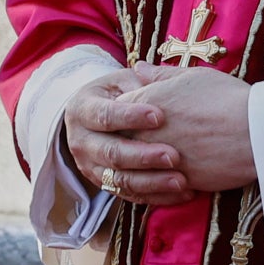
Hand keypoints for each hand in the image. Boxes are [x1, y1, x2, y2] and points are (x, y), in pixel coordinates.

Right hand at [63, 65, 192, 207]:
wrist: (97, 117)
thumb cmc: (118, 93)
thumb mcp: (122, 81)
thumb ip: (138, 80)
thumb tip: (145, 69)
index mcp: (82, 110)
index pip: (104, 116)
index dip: (130, 117)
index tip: (160, 116)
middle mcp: (81, 142)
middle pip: (111, 153)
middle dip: (143, 156)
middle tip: (174, 156)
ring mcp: (90, 167)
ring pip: (120, 179)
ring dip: (152, 182)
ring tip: (182, 181)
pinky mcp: (105, 184)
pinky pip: (130, 195)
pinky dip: (156, 196)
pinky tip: (182, 193)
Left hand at [120, 67, 257, 193]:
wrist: (254, 131)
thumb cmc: (226, 97)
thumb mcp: (192, 76)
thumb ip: (159, 75)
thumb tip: (137, 67)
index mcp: (142, 102)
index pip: (117, 109)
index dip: (127, 112)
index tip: (142, 114)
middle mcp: (141, 132)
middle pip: (119, 139)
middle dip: (129, 140)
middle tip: (150, 138)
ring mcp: (154, 159)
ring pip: (134, 169)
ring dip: (144, 166)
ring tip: (165, 161)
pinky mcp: (171, 182)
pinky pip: (154, 188)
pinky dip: (161, 185)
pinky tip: (176, 179)